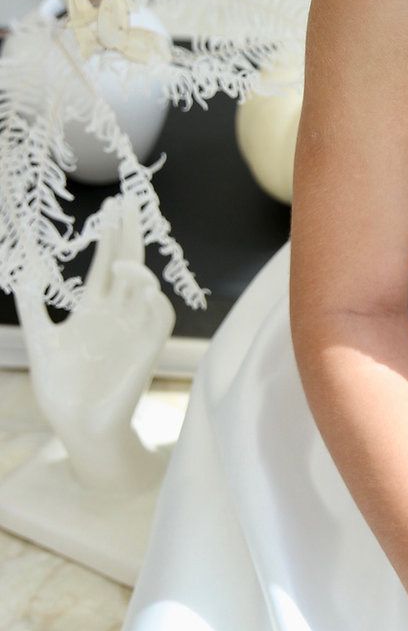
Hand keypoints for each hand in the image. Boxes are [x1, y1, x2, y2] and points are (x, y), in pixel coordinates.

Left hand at [14, 194, 175, 490]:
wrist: (76, 426)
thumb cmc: (60, 389)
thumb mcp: (40, 339)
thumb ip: (34, 305)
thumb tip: (26, 269)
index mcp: (94, 309)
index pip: (106, 262)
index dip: (110, 234)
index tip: (112, 205)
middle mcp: (118, 314)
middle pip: (129, 264)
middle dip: (129, 234)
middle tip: (128, 204)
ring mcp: (133, 330)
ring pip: (146, 287)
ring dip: (139, 268)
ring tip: (125, 256)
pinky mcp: (146, 350)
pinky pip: (158, 318)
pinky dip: (154, 300)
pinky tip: (143, 285)